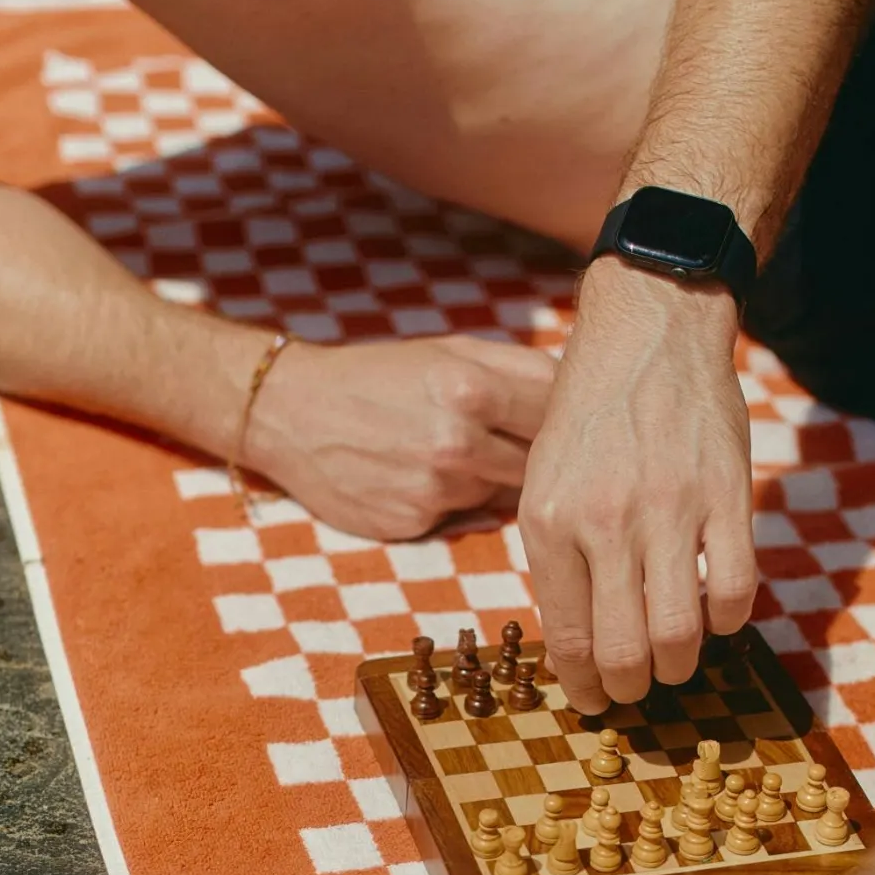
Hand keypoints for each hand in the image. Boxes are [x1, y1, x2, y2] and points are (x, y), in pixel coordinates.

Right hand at [246, 332, 555, 540]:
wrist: (292, 413)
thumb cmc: (378, 374)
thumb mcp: (448, 350)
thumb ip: (519, 368)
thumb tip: (583, 389)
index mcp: (471, 389)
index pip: (556, 415)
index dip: (566, 417)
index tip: (571, 418)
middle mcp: (457, 444)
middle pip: (537, 464)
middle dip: (531, 452)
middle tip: (509, 436)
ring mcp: (436, 490)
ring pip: (501, 494)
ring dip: (491, 478)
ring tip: (450, 449)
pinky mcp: (415, 524)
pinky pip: (460, 515)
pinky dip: (453, 500)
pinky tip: (419, 475)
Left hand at [518, 263, 756, 713]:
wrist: (649, 332)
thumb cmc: (591, 413)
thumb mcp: (545, 480)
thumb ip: (560, 557)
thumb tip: (579, 640)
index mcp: (551, 521)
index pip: (569, 637)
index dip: (586, 685)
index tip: (596, 699)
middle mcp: (607, 521)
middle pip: (625, 651)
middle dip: (631, 688)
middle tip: (636, 689)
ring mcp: (671, 510)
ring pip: (680, 634)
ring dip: (679, 665)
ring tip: (675, 661)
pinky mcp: (727, 497)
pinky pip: (735, 591)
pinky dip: (728, 620)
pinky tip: (715, 613)